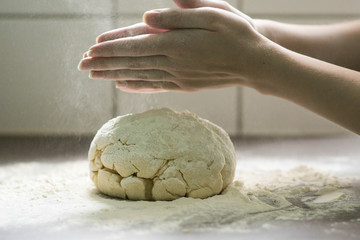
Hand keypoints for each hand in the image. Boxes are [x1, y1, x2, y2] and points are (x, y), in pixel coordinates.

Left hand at [78, 1, 264, 92]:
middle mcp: (173, 64)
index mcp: (177, 44)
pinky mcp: (184, 85)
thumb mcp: (212, 14)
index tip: (90, 51)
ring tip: (95, 76)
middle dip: (104, 64)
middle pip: (131, 63)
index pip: (135, 46)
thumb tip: (146, 17)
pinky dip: (135, 85)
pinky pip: (154, 85)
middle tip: (82, 66)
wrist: (254, 63)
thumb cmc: (236, 34)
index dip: (110, 49)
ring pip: (139, 76)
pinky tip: (123, 86)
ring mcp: (178, 77)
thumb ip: (178, 16)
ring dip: (114, 75)